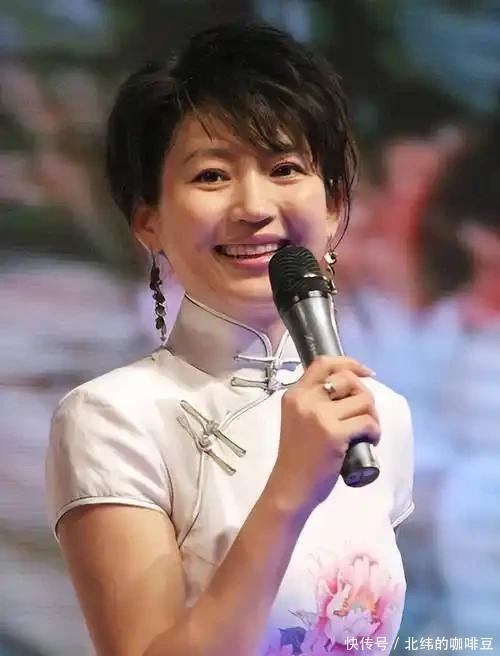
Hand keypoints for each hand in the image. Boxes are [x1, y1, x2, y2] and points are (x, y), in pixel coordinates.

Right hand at [269, 356, 380, 513]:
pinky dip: (375, 431)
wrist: (290, 487)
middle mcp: (305, 400)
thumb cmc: (297, 457)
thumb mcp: (298, 419)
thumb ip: (314, 402)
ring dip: (372, 415)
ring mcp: (319, 416)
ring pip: (363, 399)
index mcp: (295, 394)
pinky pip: (367, 422)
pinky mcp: (334, 433)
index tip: (365, 373)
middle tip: (366, 415)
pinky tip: (369, 442)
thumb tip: (349, 389)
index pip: (323, 363)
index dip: (349, 363)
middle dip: (365, 395)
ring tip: (366, 432)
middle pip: (348, 379)